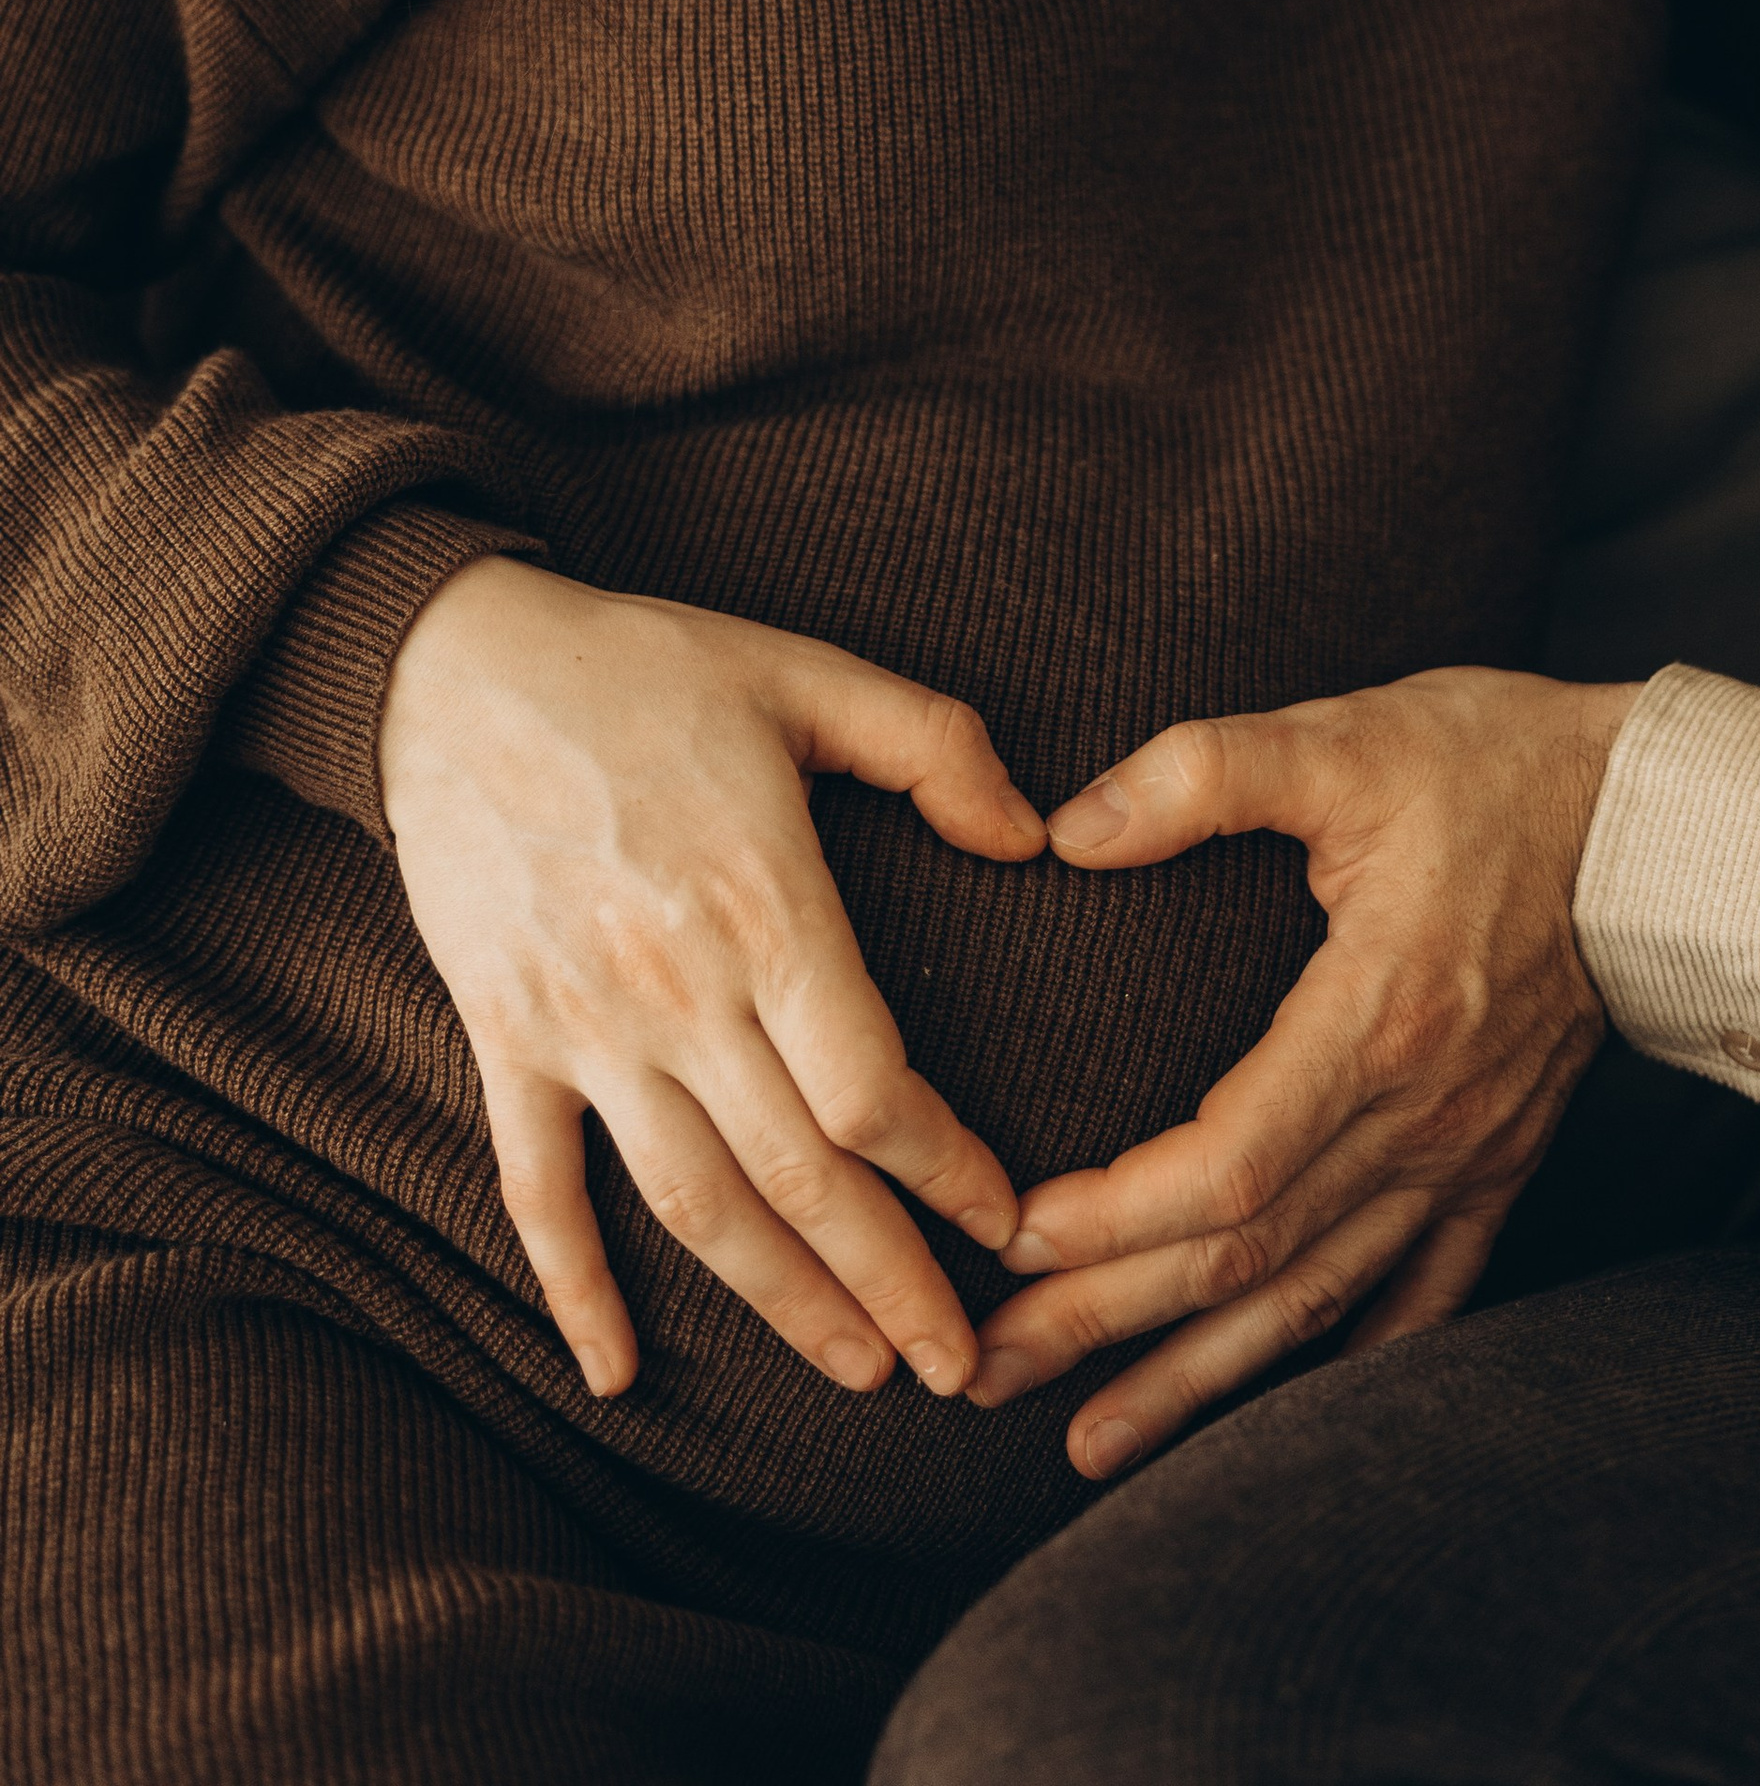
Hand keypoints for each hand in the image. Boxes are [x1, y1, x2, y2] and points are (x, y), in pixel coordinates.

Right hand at [378, 555, 1046, 1404]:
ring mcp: (581, 1026)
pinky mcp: (504, 1038)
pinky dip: (573, 1286)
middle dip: (889, 1282)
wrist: (450, 668)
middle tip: (958, 1367)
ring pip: (692, 1204)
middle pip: (799, 1176)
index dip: (945, 1170)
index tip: (1005, 1221)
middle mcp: (675, 989)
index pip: (871, 1087)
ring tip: (855, 1371)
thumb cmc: (644, 666)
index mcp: (764, 904)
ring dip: (778, 1303)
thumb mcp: (806, 672)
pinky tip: (614, 1371)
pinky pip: (537, 1188)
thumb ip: (934, 744)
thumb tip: (1032, 833)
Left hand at [966, 665, 1640, 1474]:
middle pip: (1247, 1257)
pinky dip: (1342, 1363)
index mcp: (1376, 1021)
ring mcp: (1463, 1156)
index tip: (1012, 1235)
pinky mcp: (1495, 1164)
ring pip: (1316, 1302)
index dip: (1116, 1218)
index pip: (1228, 1168)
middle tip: (985, 1369)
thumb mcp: (1345, 739)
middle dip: (1106, 1322)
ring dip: (1197, 1380)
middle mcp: (1420, 1118)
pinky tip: (1277, 1412)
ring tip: (1087, 1442)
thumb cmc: (1495, 767)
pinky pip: (1419, 1298)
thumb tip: (1069, 830)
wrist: (1656, 824)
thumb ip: (1203, 774)